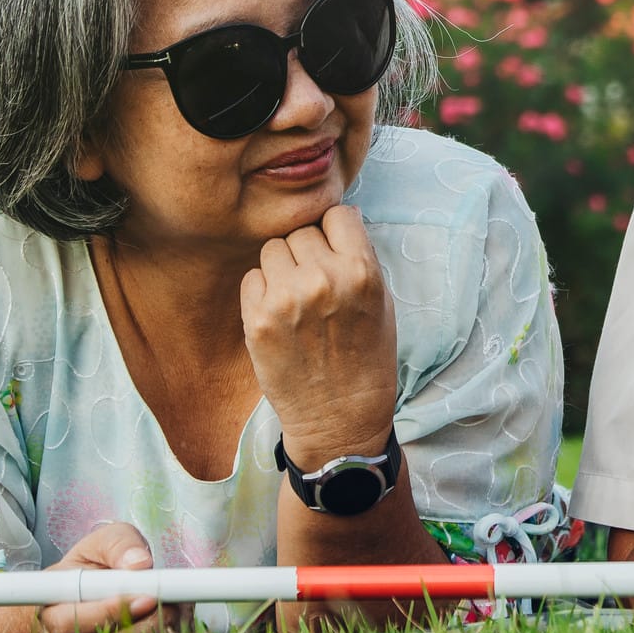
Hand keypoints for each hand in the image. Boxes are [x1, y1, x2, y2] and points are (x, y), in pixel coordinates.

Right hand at [0, 520, 185, 632]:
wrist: (82, 596)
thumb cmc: (87, 568)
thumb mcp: (98, 544)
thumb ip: (117, 545)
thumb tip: (140, 563)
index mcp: (51, 614)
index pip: (73, 623)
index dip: (111, 612)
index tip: (147, 597)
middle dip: (146, 624)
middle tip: (173, 602)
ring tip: (179, 605)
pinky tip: (180, 617)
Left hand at [241, 204, 399, 467]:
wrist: (340, 418)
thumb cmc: (367, 357)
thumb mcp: (381, 301)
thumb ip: (360, 256)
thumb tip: (341, 215)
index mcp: (361, 271)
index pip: (337, 214)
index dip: (335, 232)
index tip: (335, 252)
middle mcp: (323, 279)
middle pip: (301, 232)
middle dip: (307, 253)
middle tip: (317, 287)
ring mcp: (286, 299)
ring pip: (273, 249)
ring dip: (282, 268)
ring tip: (298, 302)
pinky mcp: (257, 319)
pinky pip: (252, 278)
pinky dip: (262, 291)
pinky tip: (281, 318)